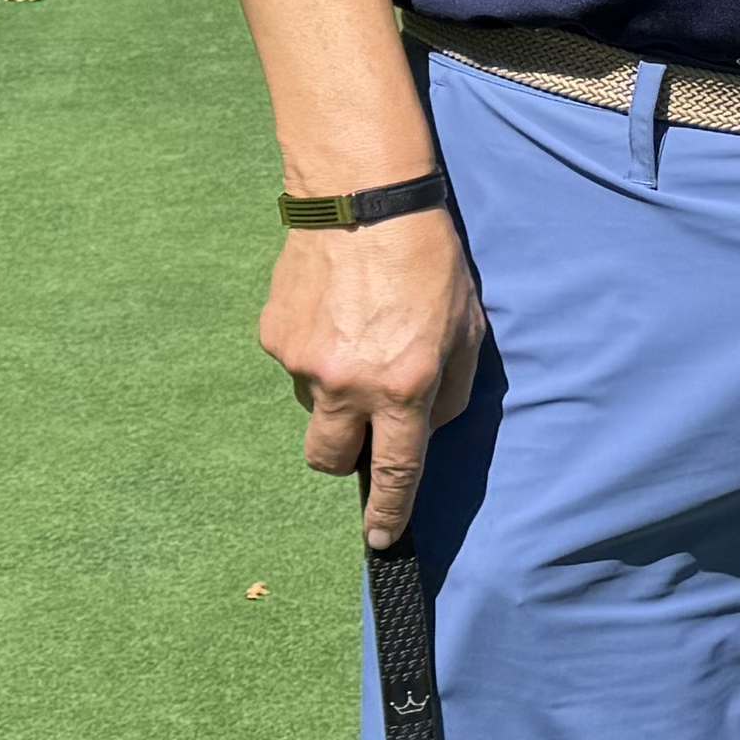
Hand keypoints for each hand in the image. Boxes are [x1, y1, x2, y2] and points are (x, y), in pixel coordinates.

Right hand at [268, 212, 484, 548]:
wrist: (364, 199)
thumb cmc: (430, 262)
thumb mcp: (466, 331)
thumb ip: (447, 393)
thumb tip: (422, 429)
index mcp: (403, 388)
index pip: (394, 472)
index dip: (389, 513)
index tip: (382, 540)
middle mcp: (347, 384)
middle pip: (329, 459)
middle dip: (346, 455)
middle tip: (366, 423)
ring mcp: (302, 362)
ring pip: (312, 407)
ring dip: (334, 392)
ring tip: (359, 336)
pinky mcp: (273, 335)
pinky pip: (296, 366)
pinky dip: (315, 353)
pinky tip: (336, 313)